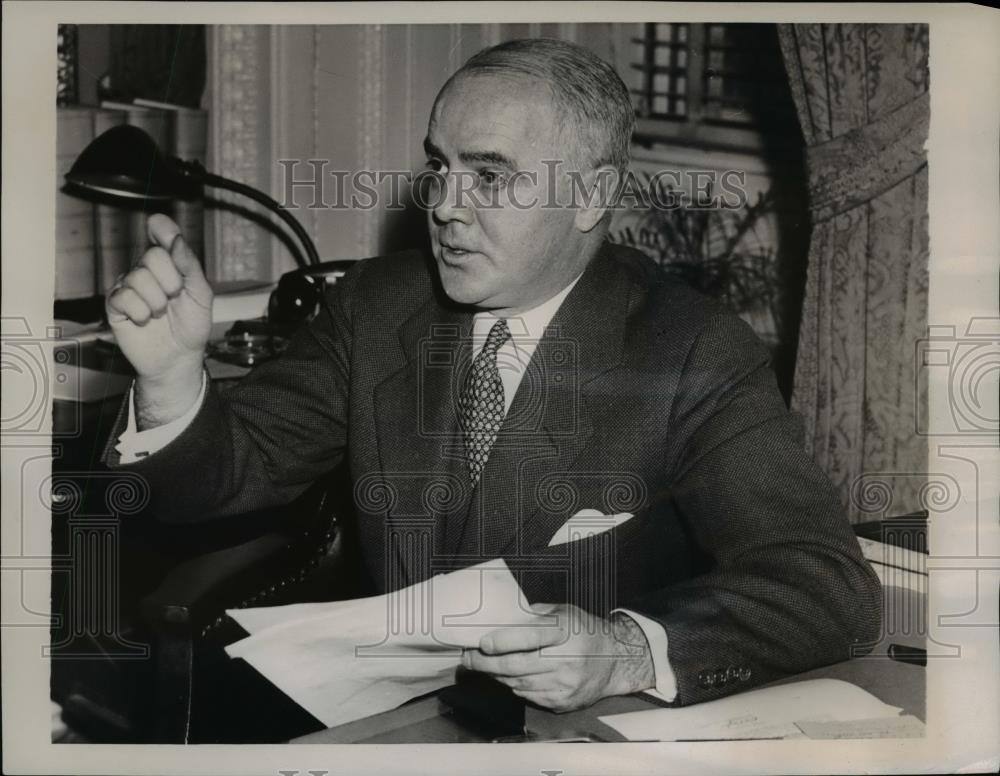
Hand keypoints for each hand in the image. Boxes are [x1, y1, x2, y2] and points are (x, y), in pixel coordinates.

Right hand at [106, 214, 212, 426]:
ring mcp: (129, 287)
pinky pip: (124, 297)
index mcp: (169, 265)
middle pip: (152, 256)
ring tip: (160, 313)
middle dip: (171, 282)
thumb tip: (177, 239)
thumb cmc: (191, 327)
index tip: (158, 224)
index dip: (161, 229)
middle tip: (174, 298)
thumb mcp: (201, 295)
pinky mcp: (115, 305)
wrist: (179, 358)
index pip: (162, 235)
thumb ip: (190, 266)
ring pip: (138, 278)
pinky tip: (144, 320)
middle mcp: (146, 271)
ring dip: (157, 302)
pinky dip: (140, 312)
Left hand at [461, 604, 654, 711]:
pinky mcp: (562, 702)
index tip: (482, 642)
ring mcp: (564, 684)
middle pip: (517, 665)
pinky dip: (513, 686)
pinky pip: (527, 696)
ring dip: (495, 675)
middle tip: (468, 658)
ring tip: (482, 666)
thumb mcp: (562, 612)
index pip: (530, 636)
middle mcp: (566, 659)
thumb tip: (499, 619)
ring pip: (518, 683)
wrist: (615, 660)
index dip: (504, 640)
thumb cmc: (583, 630)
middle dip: (486, 663)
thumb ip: (533, 615)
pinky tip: (506, 676)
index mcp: (566, 631)